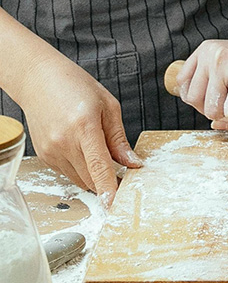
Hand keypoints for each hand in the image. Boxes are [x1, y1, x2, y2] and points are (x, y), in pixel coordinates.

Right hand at [19, 58, 142, 204]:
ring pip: (80, 180)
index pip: (99, 166)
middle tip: (124, 175)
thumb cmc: (75, 86)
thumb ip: (119, 139)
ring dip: (95, 176)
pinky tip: (82, 149)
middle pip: (91, 179)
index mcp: (83, 127)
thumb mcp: (108, 106)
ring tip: (99, 152)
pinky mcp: (44, 156)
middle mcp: (64, 142)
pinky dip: (81, 169)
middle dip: (109, 183)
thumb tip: (133, 163)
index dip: (109, 188)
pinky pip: (69, 173)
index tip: (116, 203)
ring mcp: (51, 150)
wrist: (37, 79)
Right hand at [174, 33, 227, 135]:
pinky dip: (192, 93)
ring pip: (192, 99)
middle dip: (221, 115)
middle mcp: (222, 59)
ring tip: (218, 101)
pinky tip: (206, 92)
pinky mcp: (200, 50)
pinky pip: (182, 82)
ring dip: (204, 106)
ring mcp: (208, 53)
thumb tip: (215, 125)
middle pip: (210, 109)